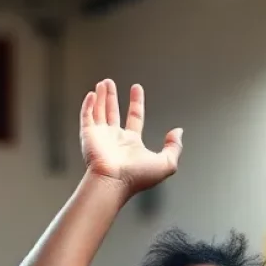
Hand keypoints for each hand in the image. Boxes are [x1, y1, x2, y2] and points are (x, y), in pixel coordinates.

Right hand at [81, 79, 182, 196]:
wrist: (114, 182)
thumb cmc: (138, 176)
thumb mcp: (166, 163)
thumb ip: (174, 147)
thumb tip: (178, 132)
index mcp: (132, 143)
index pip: (135, 118)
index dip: (136, 102)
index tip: (136, 88)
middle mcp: (115, 139)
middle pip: (113, 112)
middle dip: (111, 97)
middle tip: (110, 83)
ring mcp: (101, 137)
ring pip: (99, 112)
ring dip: (100, 97)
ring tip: (103, 83)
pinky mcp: (88, 135)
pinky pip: (87, 116)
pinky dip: (88, 105)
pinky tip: (91, 94)